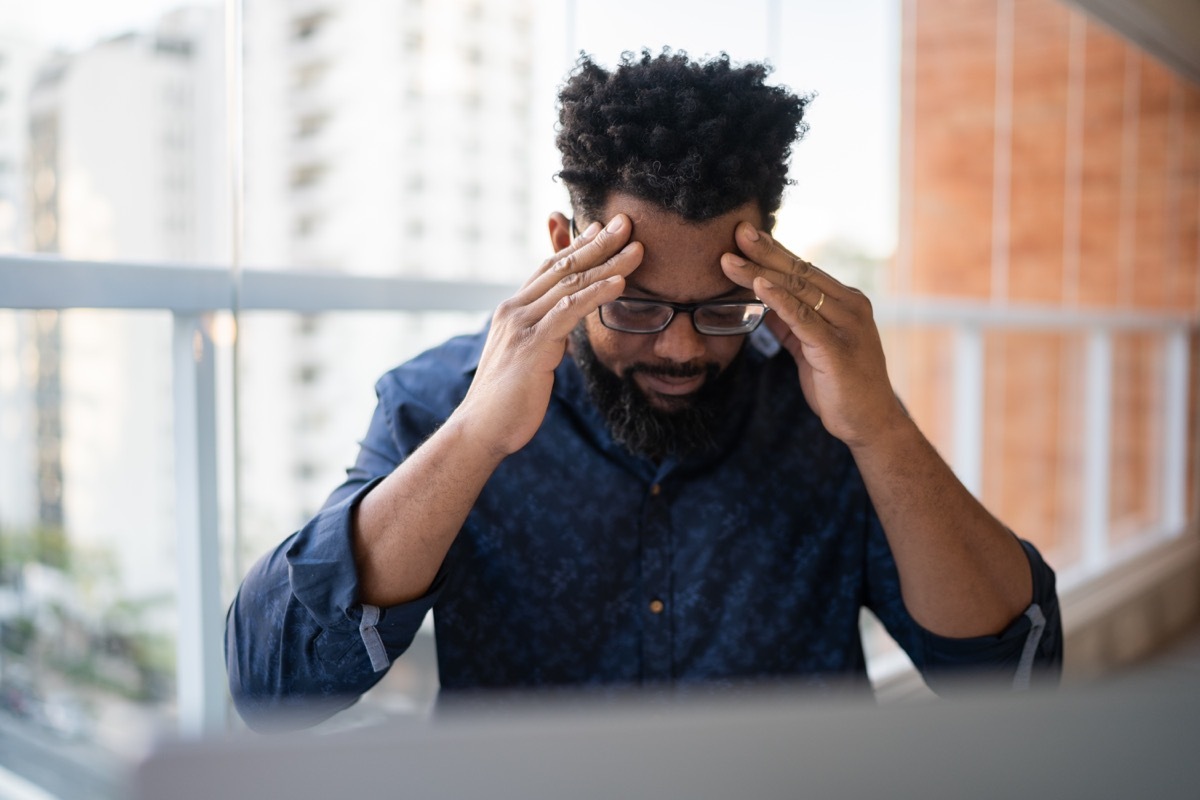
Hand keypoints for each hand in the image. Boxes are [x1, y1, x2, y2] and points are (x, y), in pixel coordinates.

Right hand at [456, 214, 641, 457]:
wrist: (481, 430)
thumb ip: (543, 338)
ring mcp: (521, 326)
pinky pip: (569, 312)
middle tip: (628, 222)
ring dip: (607, 264)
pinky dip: (596, 294)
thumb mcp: (527, 360)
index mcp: (512, 310)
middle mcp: (514, 310)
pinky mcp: (532, 346)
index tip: (604, 228)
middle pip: (562, 267)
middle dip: (598, 243)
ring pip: (569, 285)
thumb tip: (563, 333)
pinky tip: (620, 283)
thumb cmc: (507, 400)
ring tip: (637, 249)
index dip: (578, 246)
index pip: (549, 268)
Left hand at [721, 222, 905, 448]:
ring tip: (730, 260)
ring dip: (760, 273)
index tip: (745, 234)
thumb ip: (792, 324)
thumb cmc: (841, 385)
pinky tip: (758, 286)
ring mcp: (846, 326)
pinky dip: (779, 301)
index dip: (774, 251)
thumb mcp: (811, 348)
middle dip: (764, 252)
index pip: (804, 270)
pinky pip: (803, 319)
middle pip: (799, 273)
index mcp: (845, 302)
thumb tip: (764, 302)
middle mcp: (850, 307)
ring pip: (797, 291)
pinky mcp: (837, 349)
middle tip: (736, 232)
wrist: (870, 423)